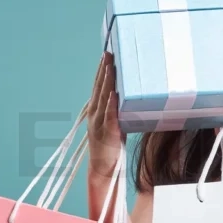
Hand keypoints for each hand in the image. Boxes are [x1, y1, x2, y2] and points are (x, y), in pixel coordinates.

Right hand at [88, 53, 123, 180]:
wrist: (103, 170)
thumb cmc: (111, 146)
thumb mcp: (115, 123)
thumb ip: (117, 110)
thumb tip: (128, 95)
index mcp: (96, 111)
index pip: (99, 86)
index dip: (102, 70)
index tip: (106, 54)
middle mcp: (94, 114)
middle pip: (99, 88)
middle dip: (104, 69)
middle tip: (108, 52)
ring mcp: (98, 124)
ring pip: (103, 98)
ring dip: (106, 82)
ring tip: (110, 66)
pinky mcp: (106, 134)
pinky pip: (109, 117)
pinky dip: (110, 104)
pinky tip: (113, 94)